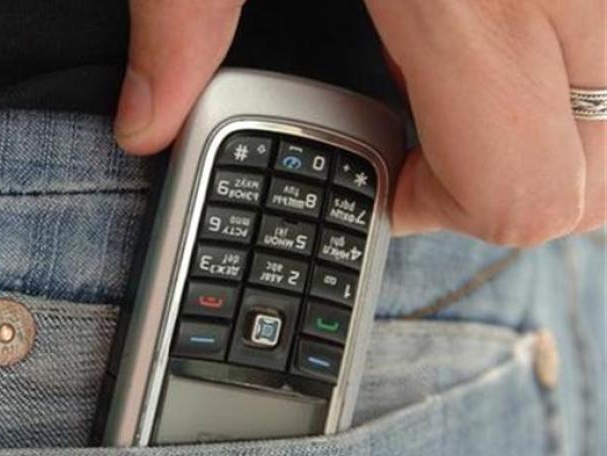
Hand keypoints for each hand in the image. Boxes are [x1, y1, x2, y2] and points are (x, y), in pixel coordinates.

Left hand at [114, 0, 605, 245]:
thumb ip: (181, 17)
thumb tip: (142, 119)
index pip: (517, 192)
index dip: (443, 215)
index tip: (386, 183)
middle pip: (592, 178)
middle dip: (512, 195)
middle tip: (432, 151)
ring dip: (553, 141)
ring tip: (467, 95)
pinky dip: (568, 83)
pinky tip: (494, 42)